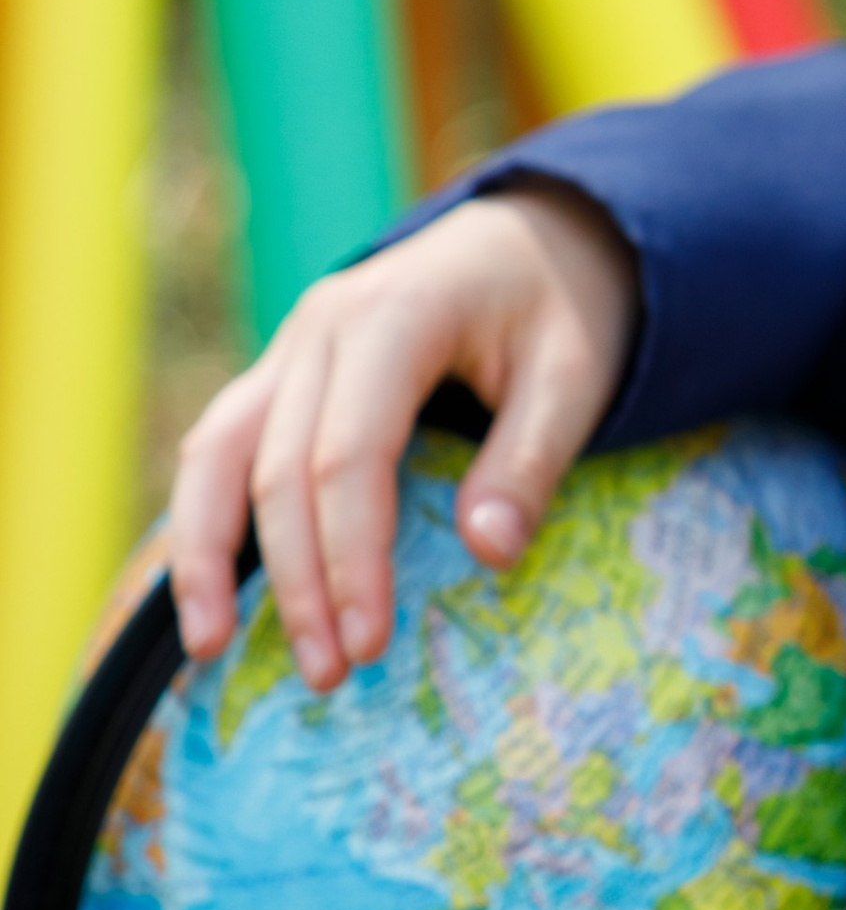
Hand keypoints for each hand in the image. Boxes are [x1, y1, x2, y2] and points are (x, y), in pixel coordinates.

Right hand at [168, 184, 641, 689]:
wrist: (537, 234)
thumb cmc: (560, 306)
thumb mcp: (577, 373)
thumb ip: (532, 460)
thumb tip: (488, 553)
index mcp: (397, 314)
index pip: (350, 454)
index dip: (351, 556)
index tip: (369, 643)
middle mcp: (324, 324)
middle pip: (280, 467)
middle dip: (296, 580)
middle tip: (328, 674)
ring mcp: (294, 345)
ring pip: (217, 451)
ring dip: (208, 554)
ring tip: (210, 646)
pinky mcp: (285, 372)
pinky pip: (224, 443)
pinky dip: (205, 516)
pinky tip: (207, 589)